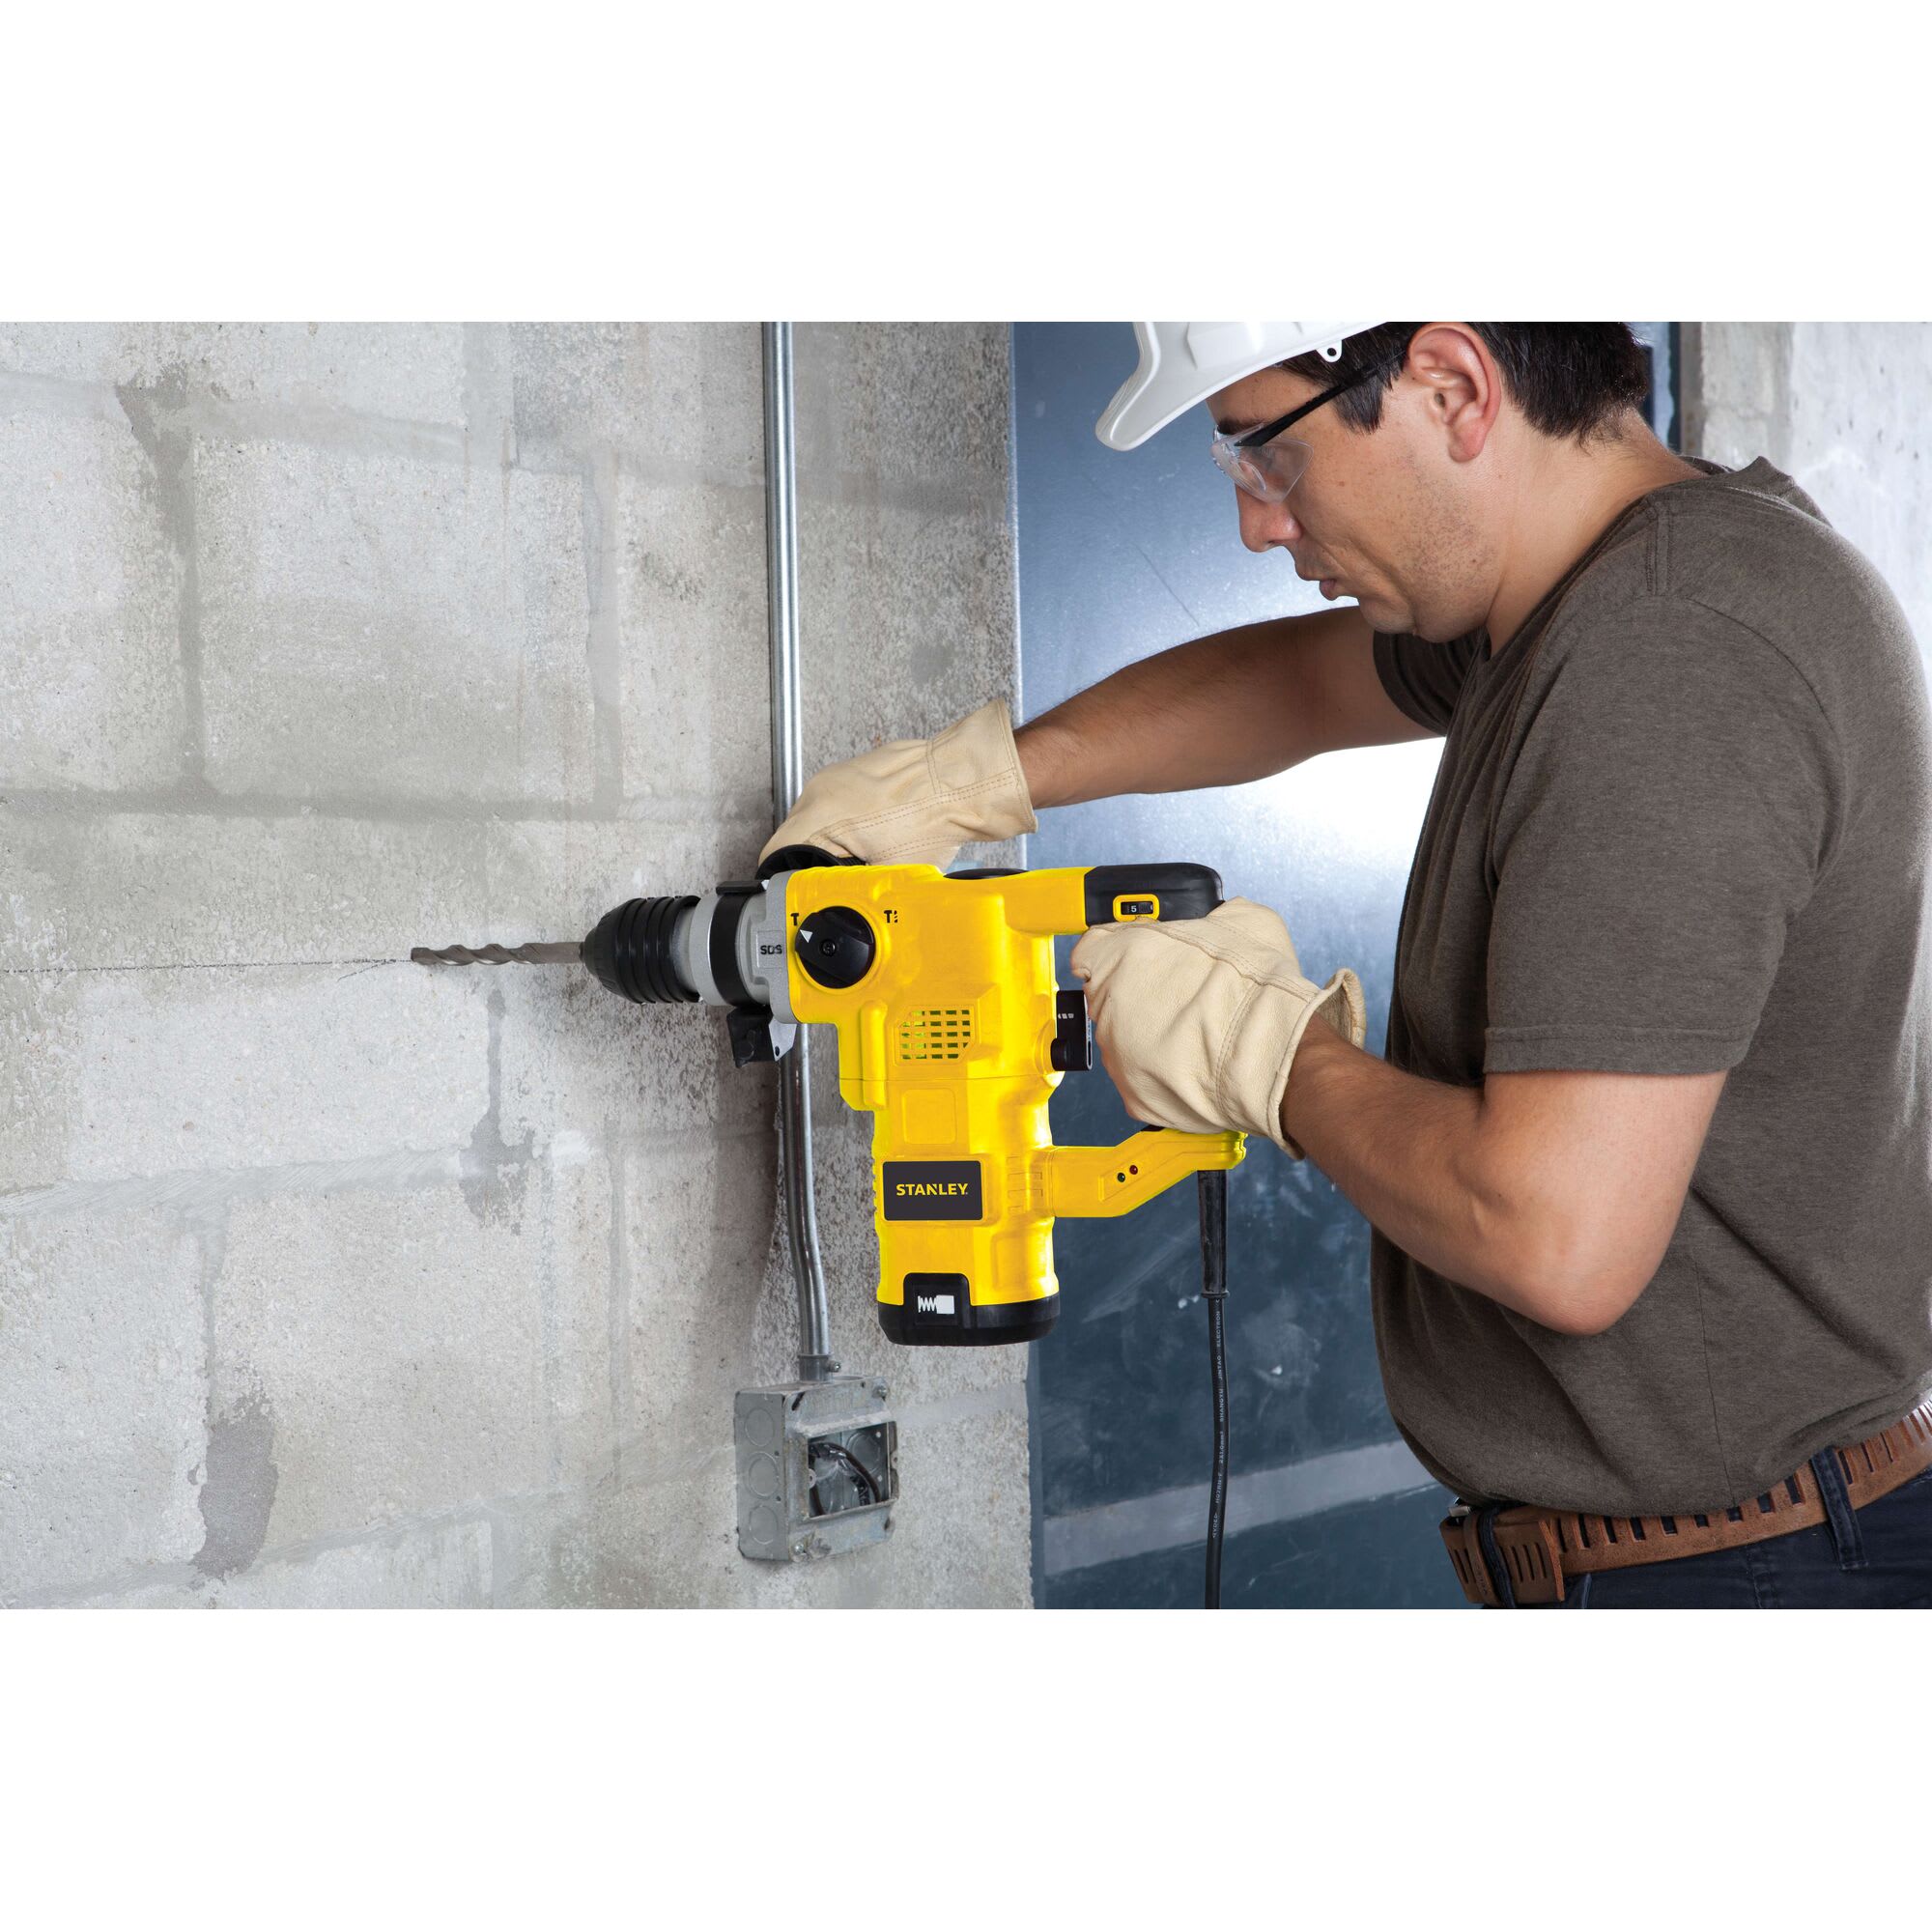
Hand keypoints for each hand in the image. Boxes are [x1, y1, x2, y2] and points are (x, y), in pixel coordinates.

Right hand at [760, 699, 1036, 869]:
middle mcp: (823, 789)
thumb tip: (840, 905)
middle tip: (840, 874)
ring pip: (819, 816)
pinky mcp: (859, 768)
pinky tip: (881, 829)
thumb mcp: (888, 873)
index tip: (795, 887)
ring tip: (866, 849)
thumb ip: (851, 889)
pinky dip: (852, 818)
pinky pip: (842, 800)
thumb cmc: (935, 819)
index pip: (775, 851)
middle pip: (796, 832)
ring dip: (834, 837)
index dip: (783, 876)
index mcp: (821, 814)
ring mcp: (840, 774)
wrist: (963, 782)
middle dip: (814, 857)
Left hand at [1070, 899, 1365, 1155]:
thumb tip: (1219, 921)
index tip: (1141, 959)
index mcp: (1119, 955)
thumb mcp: (1242, 920)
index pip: (1094, 949)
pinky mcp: (1133, 1097)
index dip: (1121, 952)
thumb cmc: (1255, 986)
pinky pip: (1140, 1083)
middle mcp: (1106, 1006)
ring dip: (1150, 1039)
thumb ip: (1210, 919)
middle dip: (1139, 997)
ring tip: (1194, 1035)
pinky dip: (1162, 1078)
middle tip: (1181, 999)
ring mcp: (1116, 1055)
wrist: (1271, 1049)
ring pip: (1124, 1043)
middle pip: (1108, 998)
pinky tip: (1193, 1066)